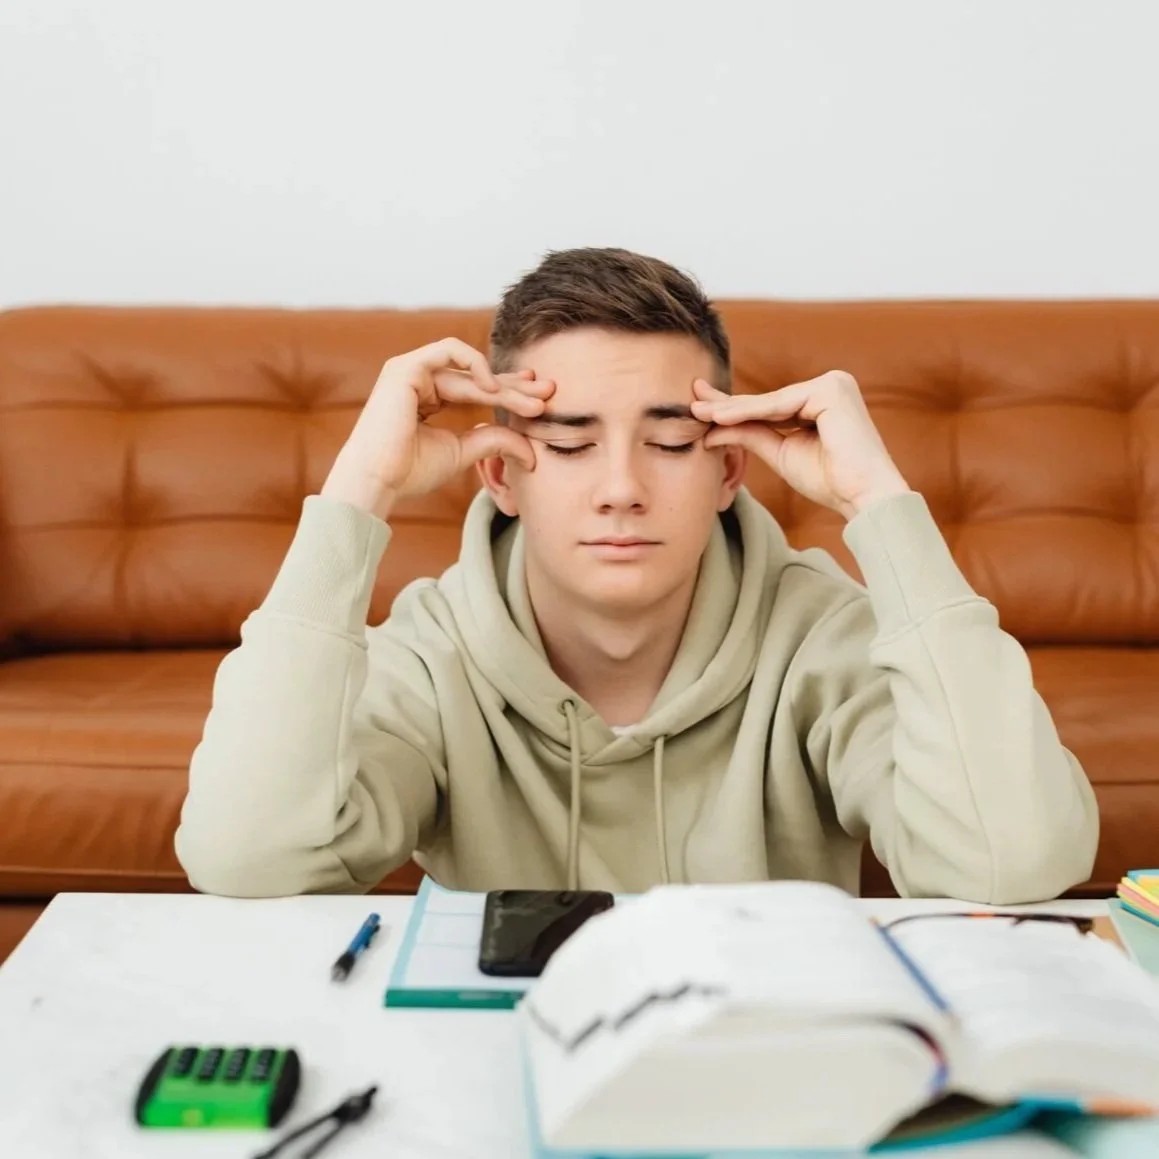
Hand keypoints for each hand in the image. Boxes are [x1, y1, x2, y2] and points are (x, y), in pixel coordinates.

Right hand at [321, 338, 553, 518]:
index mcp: (430, 399)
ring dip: (503, 383)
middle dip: (516, 386)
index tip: (540, 401)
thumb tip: (532, 451)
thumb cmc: (410, 471)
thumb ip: (494, 441)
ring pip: (470, 367)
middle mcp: (420, 380)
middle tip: (549, 393)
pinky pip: (449, 350)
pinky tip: (494, 387)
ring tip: (530, 402)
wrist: (378, 479)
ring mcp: (411, 370)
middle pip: (478, 377)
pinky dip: (474, 363)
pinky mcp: (406, 366)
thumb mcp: (463, 452)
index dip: (510, 391)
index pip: (477, 388)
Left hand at [691, 371, 910, 519]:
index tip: (701, 407)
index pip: (769, 404)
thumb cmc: (830, 481)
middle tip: (691, 400)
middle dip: (727, 403)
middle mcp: (830, 385)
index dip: (734, 407)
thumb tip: (712, 426)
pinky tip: (720, 417)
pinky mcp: (832, 390)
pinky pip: (780, 404)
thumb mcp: (781, 453)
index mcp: (823, 398)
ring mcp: (833, 384)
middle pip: (767, 400)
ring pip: (770, 402)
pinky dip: (749, 412)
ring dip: (733, 409)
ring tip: (699, 413)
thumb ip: (751, 434)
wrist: (864, 497)